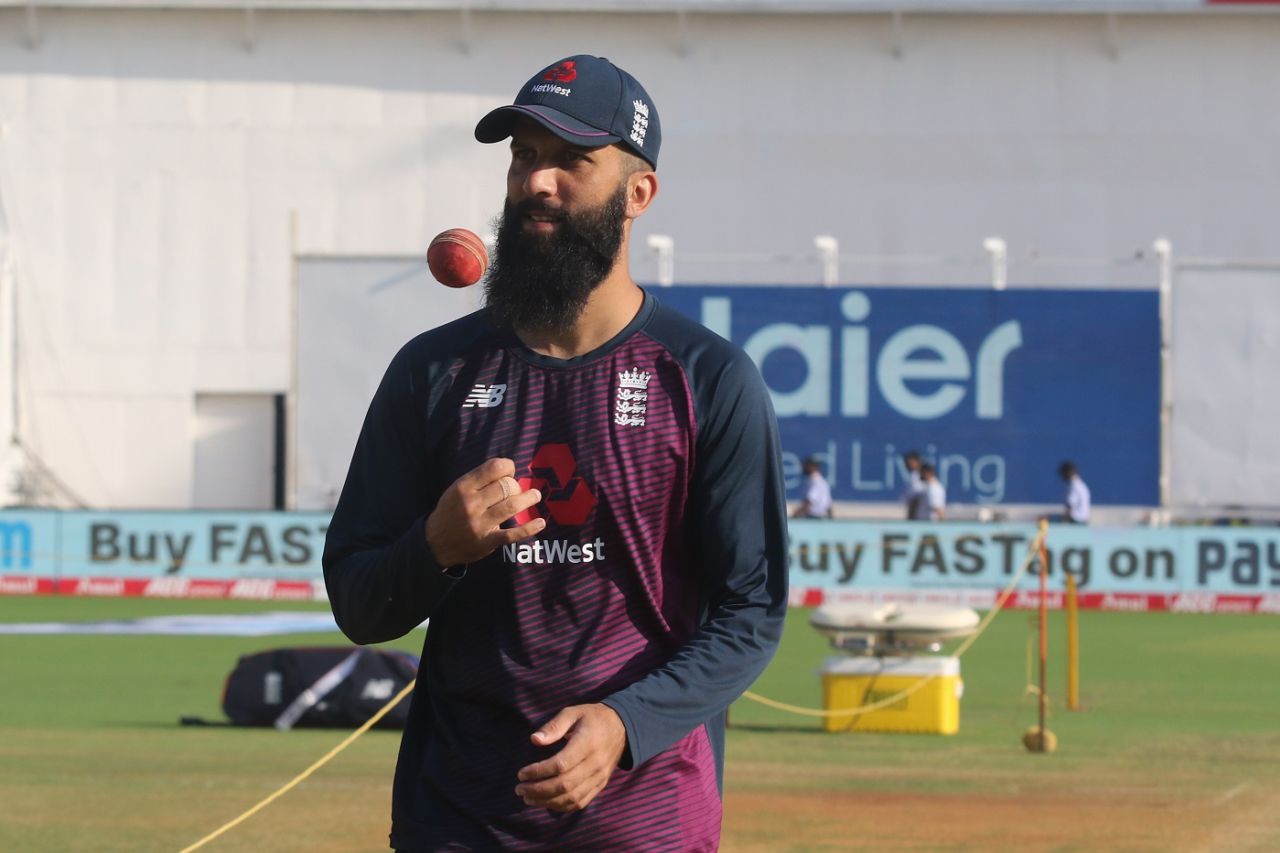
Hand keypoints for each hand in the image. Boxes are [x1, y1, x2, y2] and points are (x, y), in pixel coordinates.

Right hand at [425, 458, 543, 567]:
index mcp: (463, 487)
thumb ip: (478, 480)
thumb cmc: (451, 511)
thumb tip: (508, 470)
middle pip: (506, 486)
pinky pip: (512, 534)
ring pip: (512, 506)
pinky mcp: (487, 542)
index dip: (508, 466)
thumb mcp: (457, 490)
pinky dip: (529, 528)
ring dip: (528, 499)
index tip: (510, 471)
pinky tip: (540, 522)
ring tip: (535, 495)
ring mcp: (479, 524)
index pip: (493, 468)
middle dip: (517, 485)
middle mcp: (471, 504)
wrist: (434, 543)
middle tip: (518, 489)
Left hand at [515, 704, 626, 812]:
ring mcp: (599, 777)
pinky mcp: (601, 785)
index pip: (560, 765)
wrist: (622, 728)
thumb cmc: (592, 718)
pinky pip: (580, 802)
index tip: (521, 773)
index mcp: (587, 743)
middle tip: (519, 789)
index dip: (539, 772)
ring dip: (547, 801)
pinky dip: (561, 806)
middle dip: (538, 790)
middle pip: (564, 785)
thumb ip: (554, 726)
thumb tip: (534, 740)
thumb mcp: (573, 713)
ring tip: (528, 798)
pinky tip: (546, 802)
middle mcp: (595, 763)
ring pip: (572, 798)